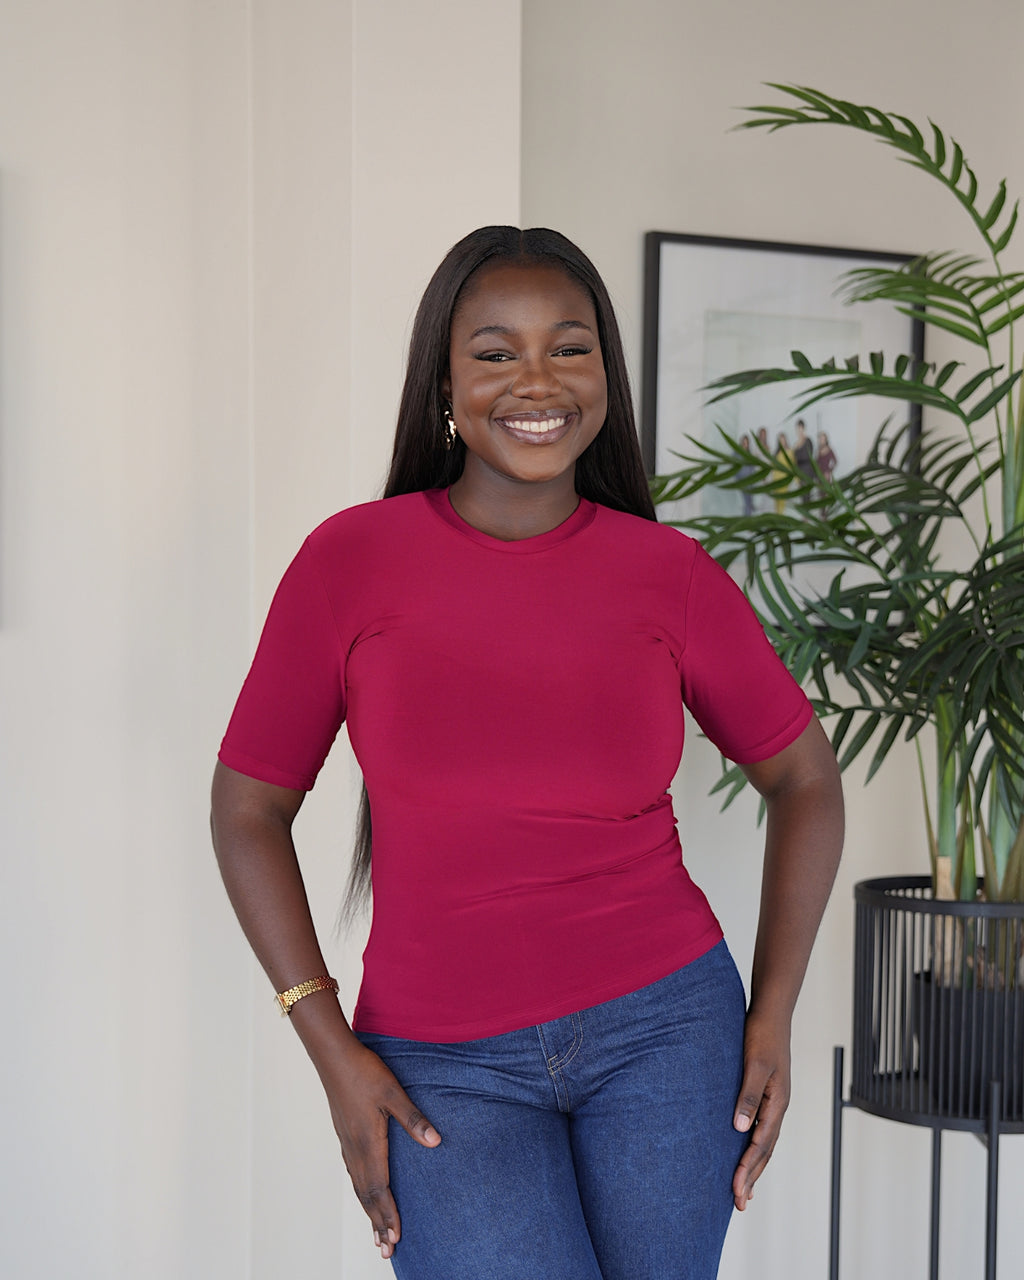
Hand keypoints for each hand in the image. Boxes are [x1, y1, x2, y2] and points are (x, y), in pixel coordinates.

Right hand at [323, 1041, 440, 1259]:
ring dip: (369, 1212)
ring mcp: (347, 1143)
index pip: (379, 1189)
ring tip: (376, 1235)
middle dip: (378, 1224)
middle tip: (386, 1252)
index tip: (396, 1239)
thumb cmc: (365, 1072)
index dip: (388, 1215)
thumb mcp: (393, 1092)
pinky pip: (353, 1173)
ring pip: (359, 1187)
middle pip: (367, 1196)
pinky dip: (362, 1192)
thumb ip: (413, 1119)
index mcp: (368, 1143)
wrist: (334, 1057)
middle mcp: (355, 1149)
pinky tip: (365, 1193)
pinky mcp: (344, 1134)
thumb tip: (435, 1142)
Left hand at [731, 1011, 790, 1210]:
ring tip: (744, 1191)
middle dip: (752, 1177)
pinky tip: (744, 1152)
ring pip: (764, 1143)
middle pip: (765, 1150)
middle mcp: (777, 1106)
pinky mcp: (766, 1094)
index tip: (737, 1191)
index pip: (760, 1145)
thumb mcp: (755, 1064)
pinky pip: (761, 1129)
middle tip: (740, 1204)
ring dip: (754, 1167)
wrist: (772, 1012)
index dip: (748, 1169)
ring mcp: (773, 1101)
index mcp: (777, 1102)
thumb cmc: (762, 1034)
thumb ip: (748, 1095)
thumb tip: (740, 1129)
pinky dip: (754, 1147)